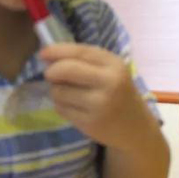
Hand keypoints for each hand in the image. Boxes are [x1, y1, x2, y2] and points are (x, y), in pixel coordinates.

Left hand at [41, 44, 156, 150]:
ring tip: (68, 93)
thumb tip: (47, 55)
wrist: (135, 127)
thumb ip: (83, 60)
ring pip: (59, 91)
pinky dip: (61, 106)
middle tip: (50, 75)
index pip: (79, 52)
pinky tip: (74, 107)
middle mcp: (109, 83)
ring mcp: (100, 104)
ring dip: (56, 91)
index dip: (57, 51)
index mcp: (114, 64)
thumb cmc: (118, 92)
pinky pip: (61, 108)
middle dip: (52, 71)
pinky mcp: (90, 123)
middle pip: (66, 70)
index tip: (43, 53)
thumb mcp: (109, 70)